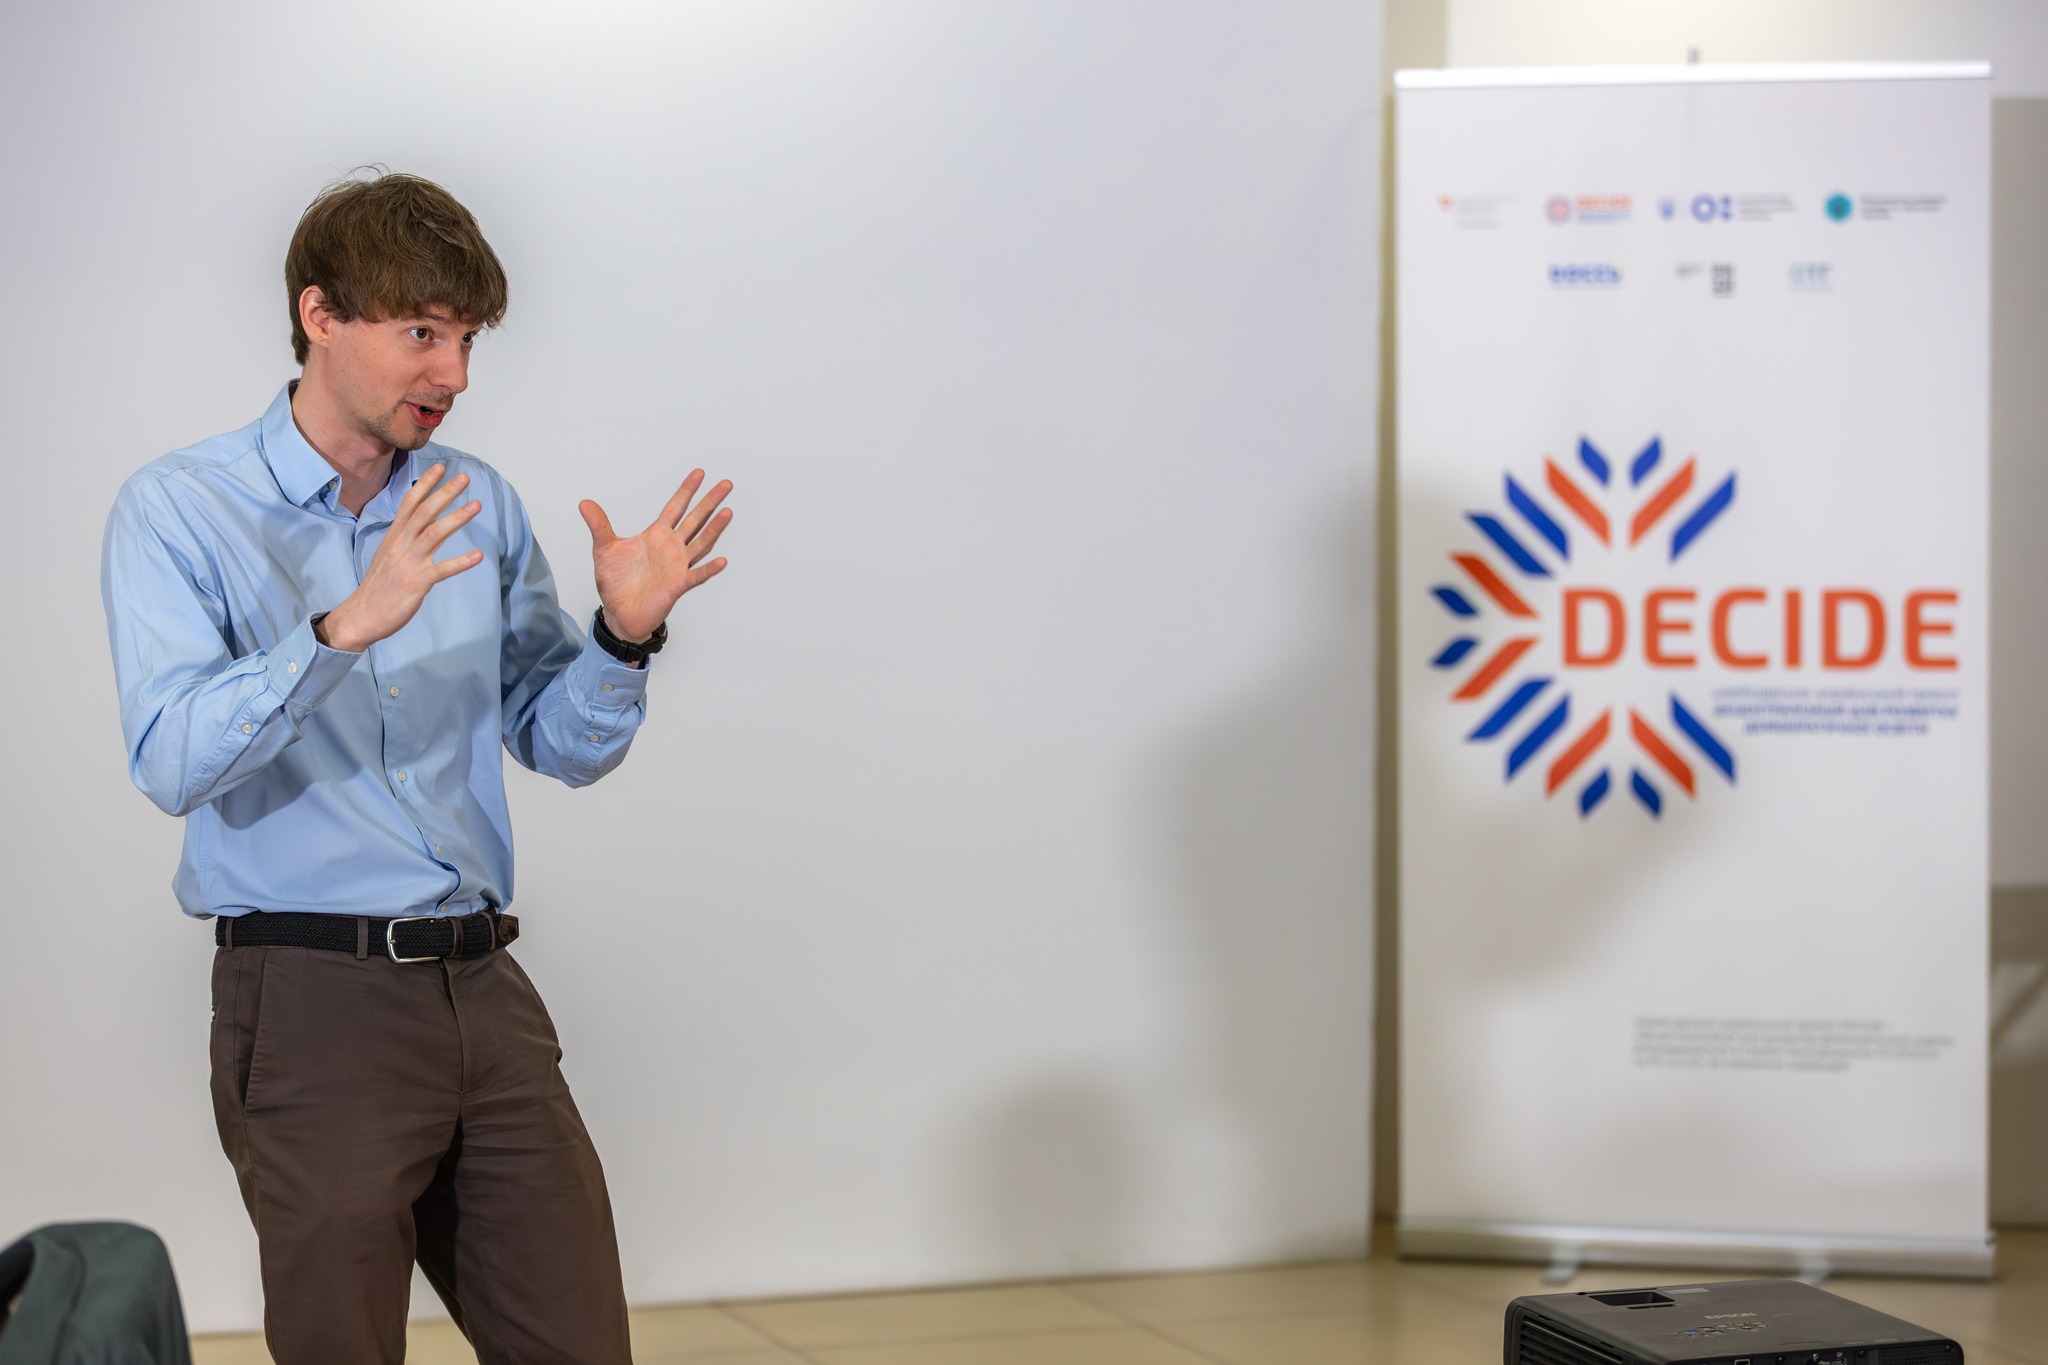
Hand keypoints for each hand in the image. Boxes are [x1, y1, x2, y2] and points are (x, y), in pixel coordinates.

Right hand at [316, 464, 483, 652]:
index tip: (440, 467)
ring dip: (456, 518)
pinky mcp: (416, 583)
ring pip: (433, 534)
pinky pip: (441, 570)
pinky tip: (478, 556)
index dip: (425, 484)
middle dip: (444, 493)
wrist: (362, 615)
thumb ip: (404, 537)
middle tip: (464, 477)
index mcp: (394, 536)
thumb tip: (417, 521)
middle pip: (424, 512)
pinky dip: (460, 562)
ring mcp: (408, 563)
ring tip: (477, 505)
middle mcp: (400, 545)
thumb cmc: (380, 586)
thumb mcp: (389, 554)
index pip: (410, 503)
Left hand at [579, 470, 732, 642]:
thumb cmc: (616, 582)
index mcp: (656, 535)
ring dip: (714, 529)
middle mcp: (671, 548)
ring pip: (701, 543)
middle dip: (710, 502)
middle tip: (726, 484)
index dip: (687, 490)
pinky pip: (696, 576)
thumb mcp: (604, 549)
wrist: (619, 612)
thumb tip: (584, 502)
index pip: (675, 507)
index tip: (699, 473)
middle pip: (695, 520)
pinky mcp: (677, 586)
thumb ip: (599, 525)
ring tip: (727, 512)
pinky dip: (708, 570)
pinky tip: (721, 561)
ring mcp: (677, 566)